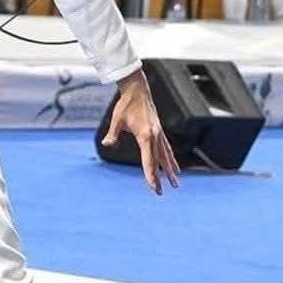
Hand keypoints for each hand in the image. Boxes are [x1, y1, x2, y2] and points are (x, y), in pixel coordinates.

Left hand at [102, 69, 179, 194]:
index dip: (150, 174)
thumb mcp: (116, 119)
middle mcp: (155, 136)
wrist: (137, 90)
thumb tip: (106, 144)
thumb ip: (112, 133)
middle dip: (160, 178)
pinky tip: (174, 166)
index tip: (153, 186)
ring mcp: (159, 134)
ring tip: (176, 184)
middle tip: (160, 193)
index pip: (148, 160)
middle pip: (158, 161)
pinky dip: (170, 159)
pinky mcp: (159, 131)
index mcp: (146, 135)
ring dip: (170, 170)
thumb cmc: (125, 104)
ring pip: (166, 156)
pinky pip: (166, 149)